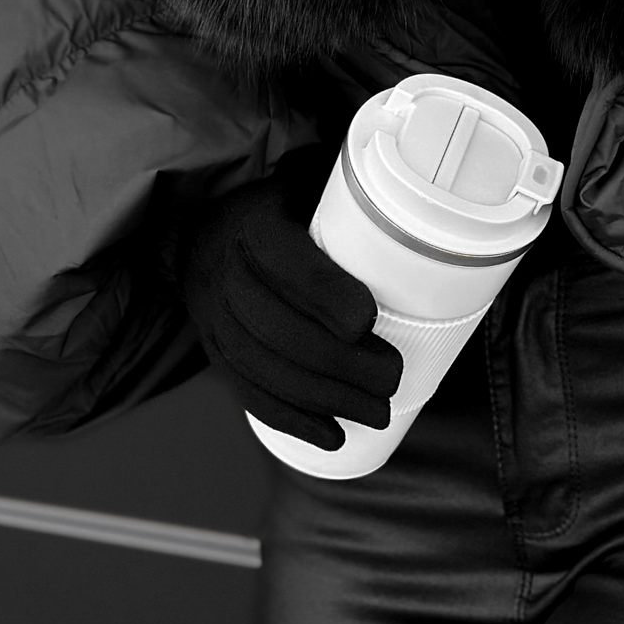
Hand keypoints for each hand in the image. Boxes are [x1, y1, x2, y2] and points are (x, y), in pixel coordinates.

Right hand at [170, 149, 401, 449]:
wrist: (203, 236)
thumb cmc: (279, 210)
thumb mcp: (304, 186)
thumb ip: (348, 200)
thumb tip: (420, 211)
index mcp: (253, 228)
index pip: (288, 267)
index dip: (328, 297)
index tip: (369, 320)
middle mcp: (225, 276)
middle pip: (281, 331)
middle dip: (341, 365)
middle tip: (392, 379)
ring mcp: (214, 322)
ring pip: (267, 371)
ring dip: (326, 401)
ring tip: (378, 413)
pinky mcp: (216, 356)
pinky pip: (250, 394)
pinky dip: (293, 421)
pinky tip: (333, 436)